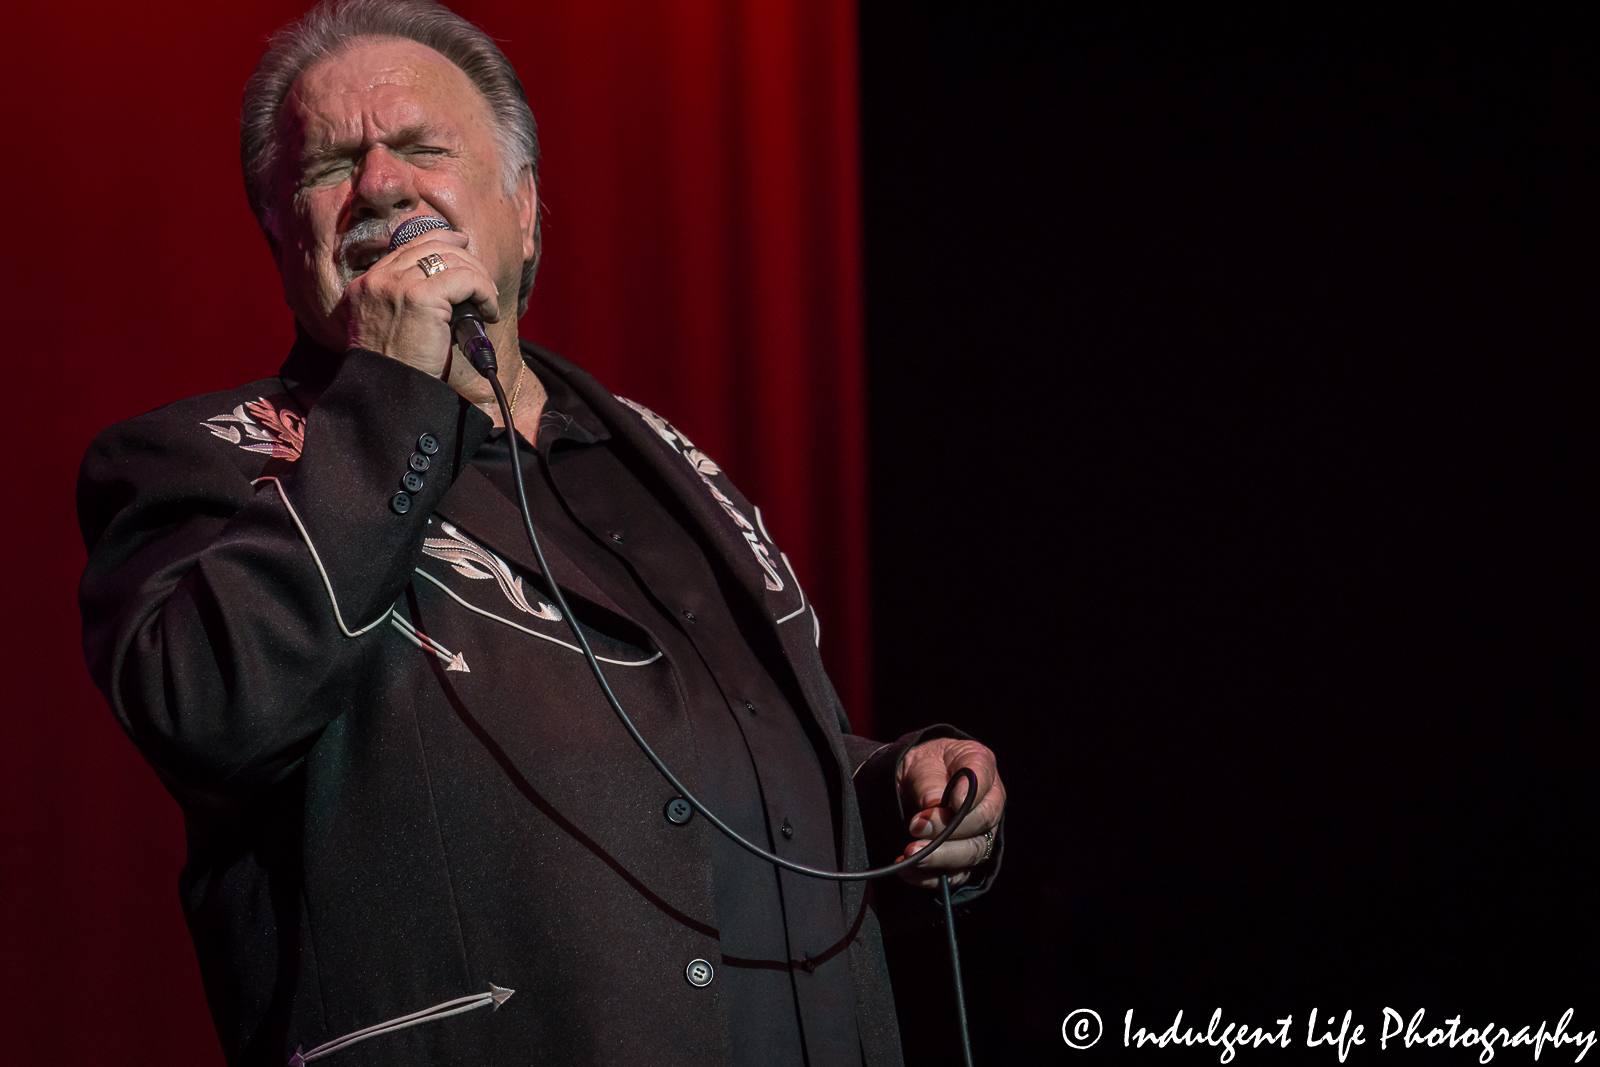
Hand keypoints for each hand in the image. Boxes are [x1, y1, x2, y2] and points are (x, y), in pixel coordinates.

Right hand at [338, 228, 502, 393]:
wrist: (390, 392)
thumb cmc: (397, 371)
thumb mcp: (390, 329)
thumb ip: (403, 304)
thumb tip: (447, 288)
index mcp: (364, 286)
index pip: (406, 247)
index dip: (439, 240)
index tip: (462, 245)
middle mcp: (376, 280)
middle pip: (430, 247)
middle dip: (465, 259)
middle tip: (484, 282)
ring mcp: (396, 284)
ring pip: (451, 261)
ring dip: (478, 279)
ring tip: (488, 303)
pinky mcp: (420, 295)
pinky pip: (465, 280)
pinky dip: (484, 292)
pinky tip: (489, 312)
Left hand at [895, 737, 1005, 889]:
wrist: (913, 782)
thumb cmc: (923, 766)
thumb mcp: (920, 761)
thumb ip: (928, 780)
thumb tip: (933, 803)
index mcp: (982, 767)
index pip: (983, 783)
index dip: (967, 797)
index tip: (947, 802)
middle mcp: (989, 801)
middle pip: (983, 821)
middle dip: (948, 828)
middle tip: (916, 826)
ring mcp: (981, 832)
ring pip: (973, 852)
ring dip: (941, 856)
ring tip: (911, 854)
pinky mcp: (965, 857)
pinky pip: (957, 875)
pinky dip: (932, 877)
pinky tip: (909, 870)